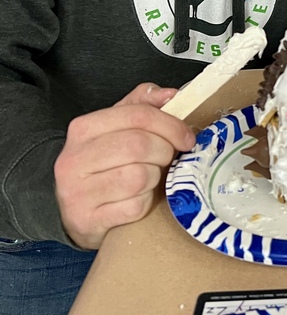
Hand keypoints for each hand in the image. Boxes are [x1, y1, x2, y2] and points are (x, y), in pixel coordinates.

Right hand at [54, 83, 196, 249]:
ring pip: (139, 176)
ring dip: (154, 179)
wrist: (73, 212)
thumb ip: (141, 106)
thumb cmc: (102, 166)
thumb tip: (170, 94)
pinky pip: (135, 207)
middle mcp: (75, 158)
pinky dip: (145, 203)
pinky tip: (137, 200)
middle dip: (164, 152)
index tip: (186, 137)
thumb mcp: (116, 129)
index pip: (137, 115)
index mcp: (83, 128)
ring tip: (149, 179)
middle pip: (139, 145)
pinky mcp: (87, 220)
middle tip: (167, 159)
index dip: (170, 125)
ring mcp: (77, 192)